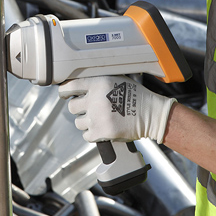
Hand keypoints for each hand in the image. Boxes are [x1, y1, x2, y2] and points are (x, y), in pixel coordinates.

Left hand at [58, 76, 175, 143]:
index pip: (69, 86)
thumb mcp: (118, 80)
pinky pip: (86, 135)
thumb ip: (98, 83)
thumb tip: (80, 87)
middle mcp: (94, 99)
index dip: (64, 91)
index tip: (64, 94)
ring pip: (78, 122)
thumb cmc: (137, 97)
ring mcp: (96, 117)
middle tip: (89, 110)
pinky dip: (92, 134)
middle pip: (71, 107)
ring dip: (86, 122)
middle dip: (79, 109)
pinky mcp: (100, 132)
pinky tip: (102, 129)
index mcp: (98, 83)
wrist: (151, 114)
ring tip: (99, 120)